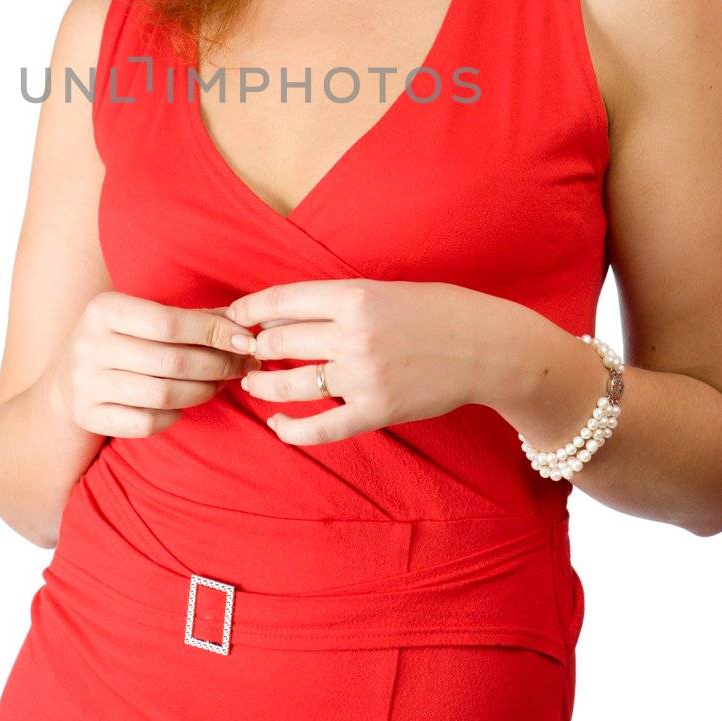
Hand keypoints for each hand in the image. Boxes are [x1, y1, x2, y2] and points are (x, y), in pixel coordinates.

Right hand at [49, 292, 256, 438]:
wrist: (66, 377)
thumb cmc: (121, 339)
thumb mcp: (142, 316)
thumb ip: (190, 317)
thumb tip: (243, 320)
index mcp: (103, 309)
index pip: (169, 322)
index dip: (213, 331)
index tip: (246, 340)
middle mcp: (89, 344)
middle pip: (171, 361)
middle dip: (218, 364)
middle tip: (243, 365)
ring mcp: (85, 383)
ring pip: (163, 394)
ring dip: (203, 391)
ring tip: (220, 383)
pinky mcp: (87, 416)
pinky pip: (146, 423)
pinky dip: (174, 416)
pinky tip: (184, 405)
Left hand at [225, 279, 520, 445]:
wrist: (487, 347)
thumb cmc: (435, 310)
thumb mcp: (381, 289)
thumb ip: (334, 301)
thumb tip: (279, 314)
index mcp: (354, 296)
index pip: (281, 301)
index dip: (248, 309)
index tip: (234, 315)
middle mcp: (354, 335)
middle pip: (278, 342)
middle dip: (252, 348)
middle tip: (243, 352)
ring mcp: (364, 376)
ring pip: (290, 385)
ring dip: (262, 386)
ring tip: (253, 384)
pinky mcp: (377, 411)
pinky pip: (321, 428)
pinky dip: (291, 431)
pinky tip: (277, 426)